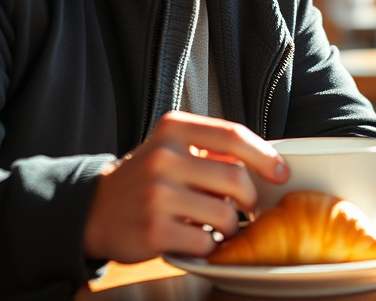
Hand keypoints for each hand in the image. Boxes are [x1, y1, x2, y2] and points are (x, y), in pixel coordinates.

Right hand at [83, 111, 288, 262]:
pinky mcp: (153, 230)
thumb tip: (267, 162)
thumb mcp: (173, 148)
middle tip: (248, 208)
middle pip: (236, 179)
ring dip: (231, 225)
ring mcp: (157, 195)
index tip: (281, 173)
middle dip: (250, 199)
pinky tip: (199, 239)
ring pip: (225, 214)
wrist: (94, 210)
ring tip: (220, 225)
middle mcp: (164, 157)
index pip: (233, 136)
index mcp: (174, 128)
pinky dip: (210, 246)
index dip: (265, 156)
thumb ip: (212, 149)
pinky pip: (205, 242)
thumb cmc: (147, 178)